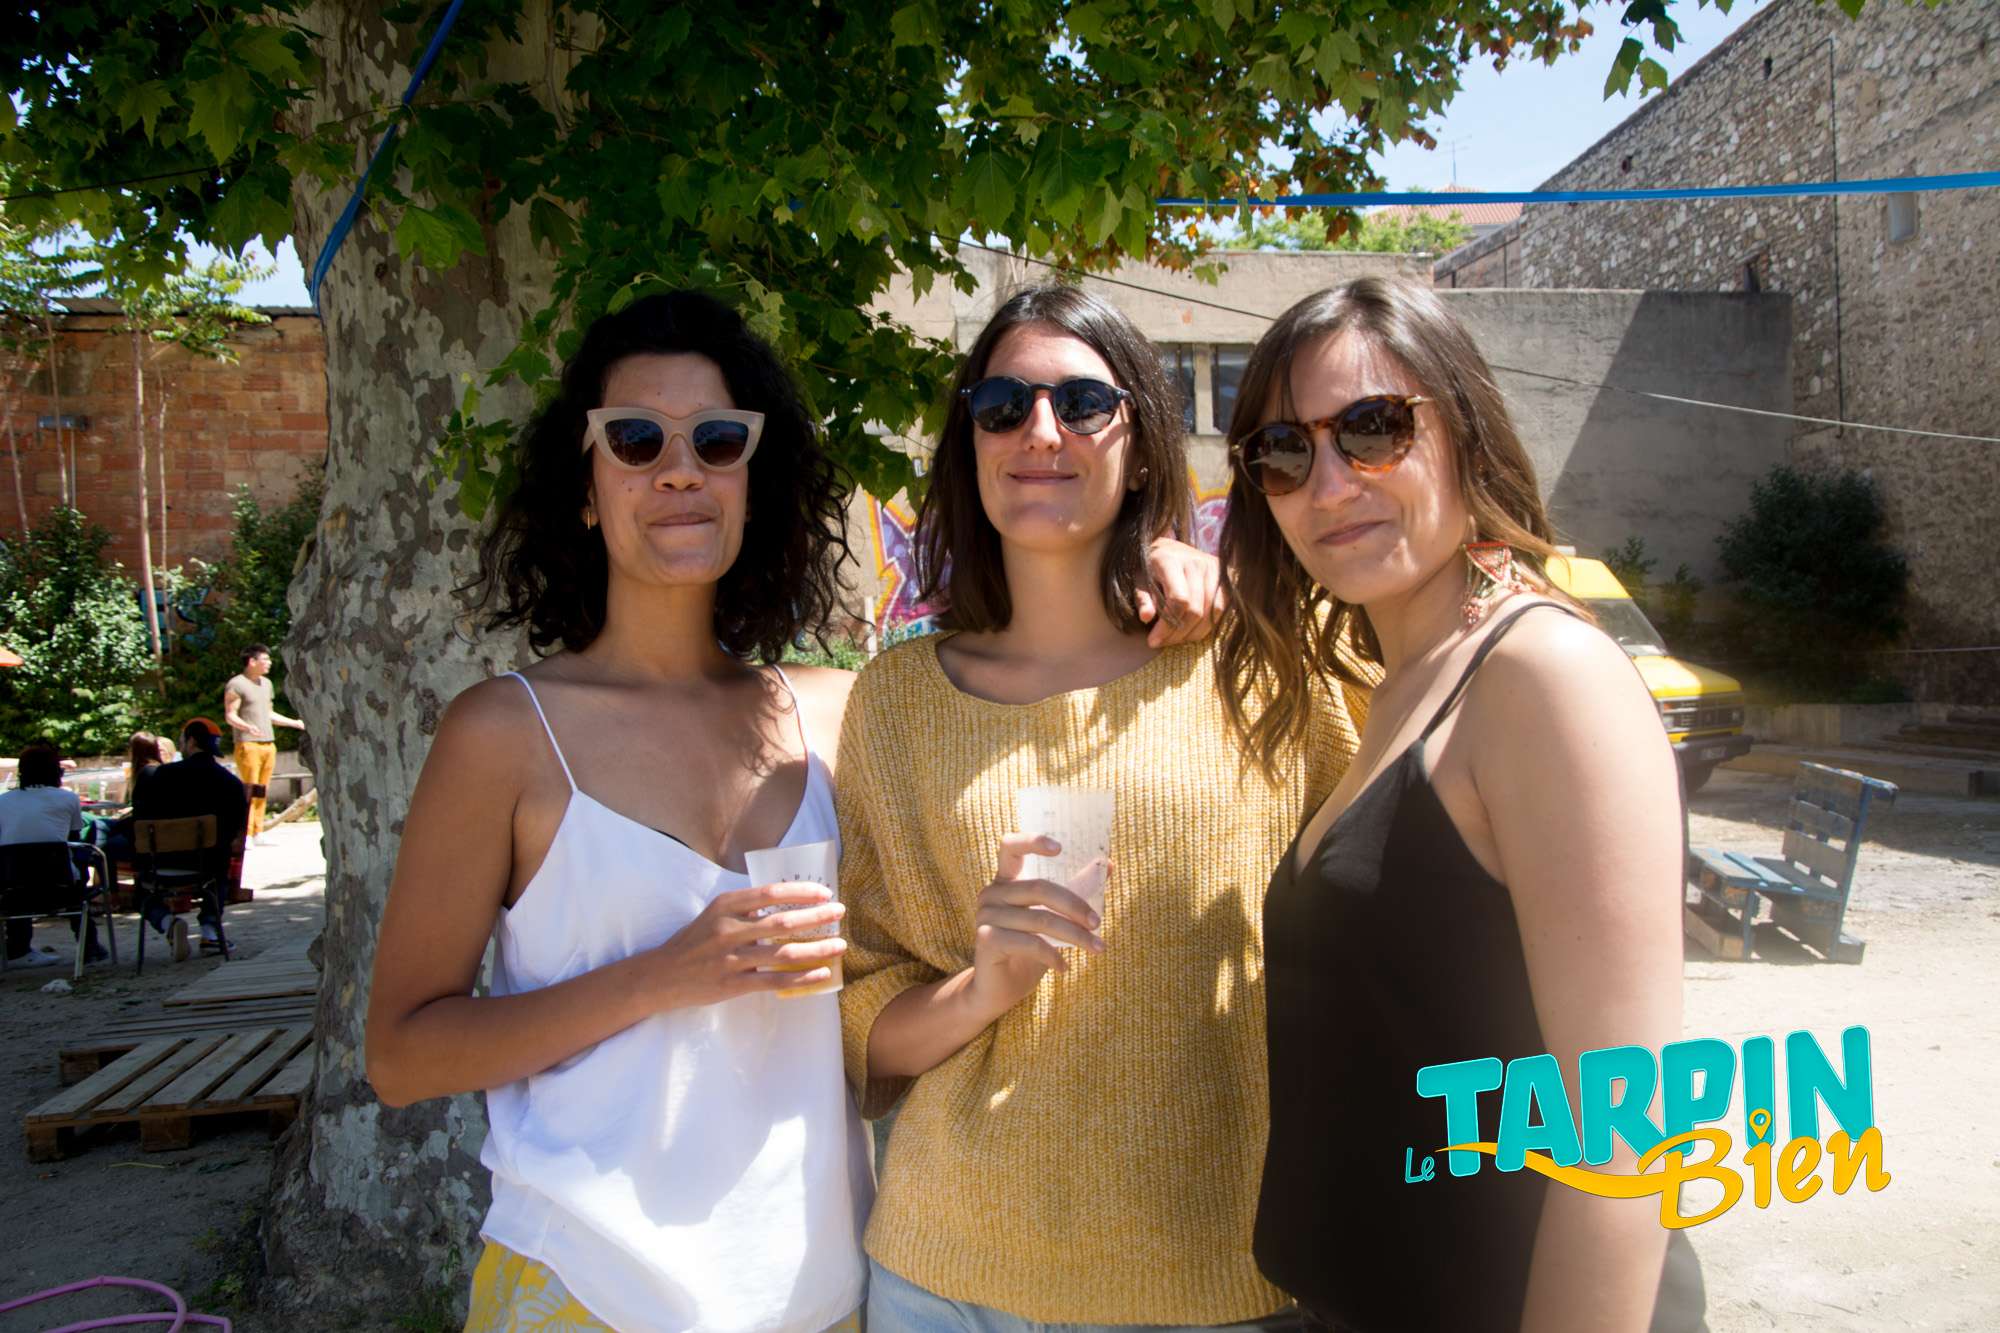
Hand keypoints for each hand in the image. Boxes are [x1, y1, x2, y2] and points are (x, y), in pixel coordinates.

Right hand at [642, 881, 847, 1007]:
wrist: (662, 975)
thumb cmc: (694, 942)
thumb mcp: (715, 914)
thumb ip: (746, 908)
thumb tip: (787, 902)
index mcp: (725, 906)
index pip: (770, 893)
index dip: (801, 892)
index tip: (824, 892)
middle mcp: (728, 929)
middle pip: (781, 922)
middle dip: (816, 917)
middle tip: (839, 913)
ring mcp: (731, 958)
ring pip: (782, 953)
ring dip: (816, 949)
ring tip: (840, 946)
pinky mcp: (732, 984)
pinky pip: (774, 980)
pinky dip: (801, 977)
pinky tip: (821, 974)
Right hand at [966, 833, 1103, 1015]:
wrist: (999, 990)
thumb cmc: (1029, 950)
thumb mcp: (1054, 917)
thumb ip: (1075, 889)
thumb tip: (1108, 865)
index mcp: (1005, 880)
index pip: (1010, 847)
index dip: (1033, 841)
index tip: (1060, 848)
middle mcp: (991, 893)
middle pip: (1039, 887)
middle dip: (1075, 905)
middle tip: (1098, 923)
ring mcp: (986, 915)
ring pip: (1039, 919)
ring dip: (1074, 935)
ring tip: (1096, 948)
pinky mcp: (986, 939)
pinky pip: (1029, 943)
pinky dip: (1053, 955)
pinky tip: (1065, 967)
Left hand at [1137, 537, 1224, 646]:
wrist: (1169, 549)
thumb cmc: (1150, 569)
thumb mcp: (1139, 582)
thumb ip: (1142, 598)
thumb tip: (1146, 617)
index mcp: (1170, 560)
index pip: (1178, 599)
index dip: (1167, 626)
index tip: (1153, 641)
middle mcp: (1195, 562)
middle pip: (1195, 609)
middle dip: (1178, 633)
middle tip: (1163, 643)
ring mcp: (1213, 567)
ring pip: (1212, 611)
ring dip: (1194, 633)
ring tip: (1177, 640)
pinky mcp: (1224, 575)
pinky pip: (1223, 607)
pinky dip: (1209, 625)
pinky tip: (1193, 631)